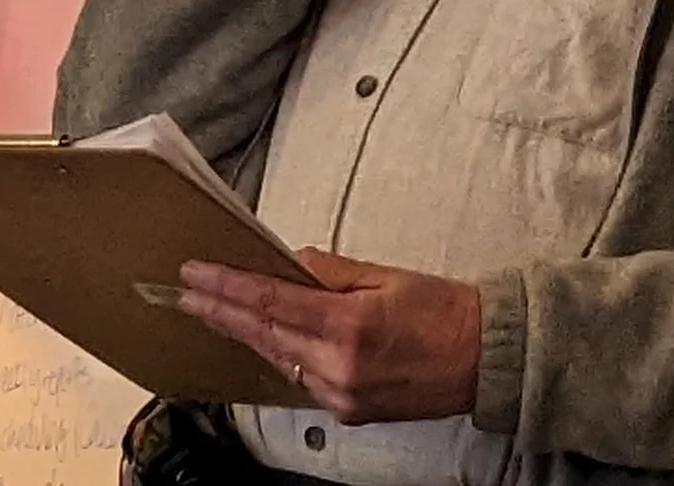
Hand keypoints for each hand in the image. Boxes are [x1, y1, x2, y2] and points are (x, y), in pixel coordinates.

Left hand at [178, 250, 482, 424]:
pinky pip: (302, 380)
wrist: (486, 358)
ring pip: (279, 360)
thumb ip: (334, 272)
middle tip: (187, 293)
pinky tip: (267, 340)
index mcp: (351, 324)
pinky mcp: (347, 411)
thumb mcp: (392, 275)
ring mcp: (340, 394)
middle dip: (222, 311)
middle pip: (264, 334)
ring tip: (215, 312)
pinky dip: (282, 355)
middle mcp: (338, 365)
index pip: (272, 302)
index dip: (228, 287)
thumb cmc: (449, 311)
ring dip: (246, 334)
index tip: (197, 274)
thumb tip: (292, 262)